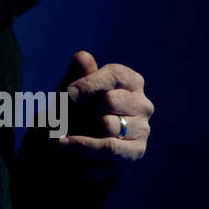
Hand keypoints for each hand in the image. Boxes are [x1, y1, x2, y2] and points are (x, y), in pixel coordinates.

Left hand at [57, 50, 152, 167]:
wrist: (70, 143)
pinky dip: (82, 146)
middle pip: (111, 100)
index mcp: (131, 81)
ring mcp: (143, 129)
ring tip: (71, 130)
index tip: (69, 93)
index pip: (116, 75)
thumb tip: (83, 57)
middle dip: (83, 109)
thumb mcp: (71, 90)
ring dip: (82, 128)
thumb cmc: (73, 110)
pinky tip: (65, 144)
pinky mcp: (136, 151)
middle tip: (69, 116)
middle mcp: (142, 104)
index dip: (90, 83)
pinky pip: (108, 148)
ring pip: (108, 125)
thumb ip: (77, 74)